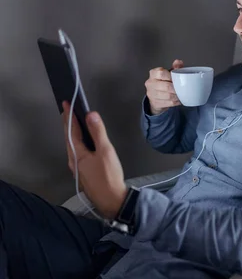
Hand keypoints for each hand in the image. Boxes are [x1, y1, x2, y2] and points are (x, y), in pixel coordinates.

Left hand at [62, 101, 126, 218]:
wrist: (112, 200)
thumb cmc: (108, 176)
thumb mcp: (105, 151)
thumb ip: (98, 132)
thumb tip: (91, 115)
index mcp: (77, 154)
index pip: (71, 130)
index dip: (69, 116)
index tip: (66, 104)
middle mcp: (74, 161)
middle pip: (69, 138)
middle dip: (68, 124)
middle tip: (67, 111)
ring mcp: (78, 168)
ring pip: (72, 147)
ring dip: (72, 134)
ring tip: (73, 124)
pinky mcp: (84, 173)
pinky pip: (78, 153)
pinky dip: (78, 143)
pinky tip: (83, 144)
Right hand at [145, 59, 183, 114]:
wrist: (155, 97)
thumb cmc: (164, 82)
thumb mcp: (169, 73)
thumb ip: (175, 67)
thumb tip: (178, 62)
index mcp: (153, 73)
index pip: (161, 73)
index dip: (171, 76)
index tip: (178, 78)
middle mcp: (150, 83)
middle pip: (166, 86)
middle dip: (176, 88)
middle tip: (183, 88)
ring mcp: (151, 94)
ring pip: (168, 96)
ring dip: (177, 96)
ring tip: (182, 94)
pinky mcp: (155, 103)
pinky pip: (169, 103)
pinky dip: (176, 102)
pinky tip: (179, 100)